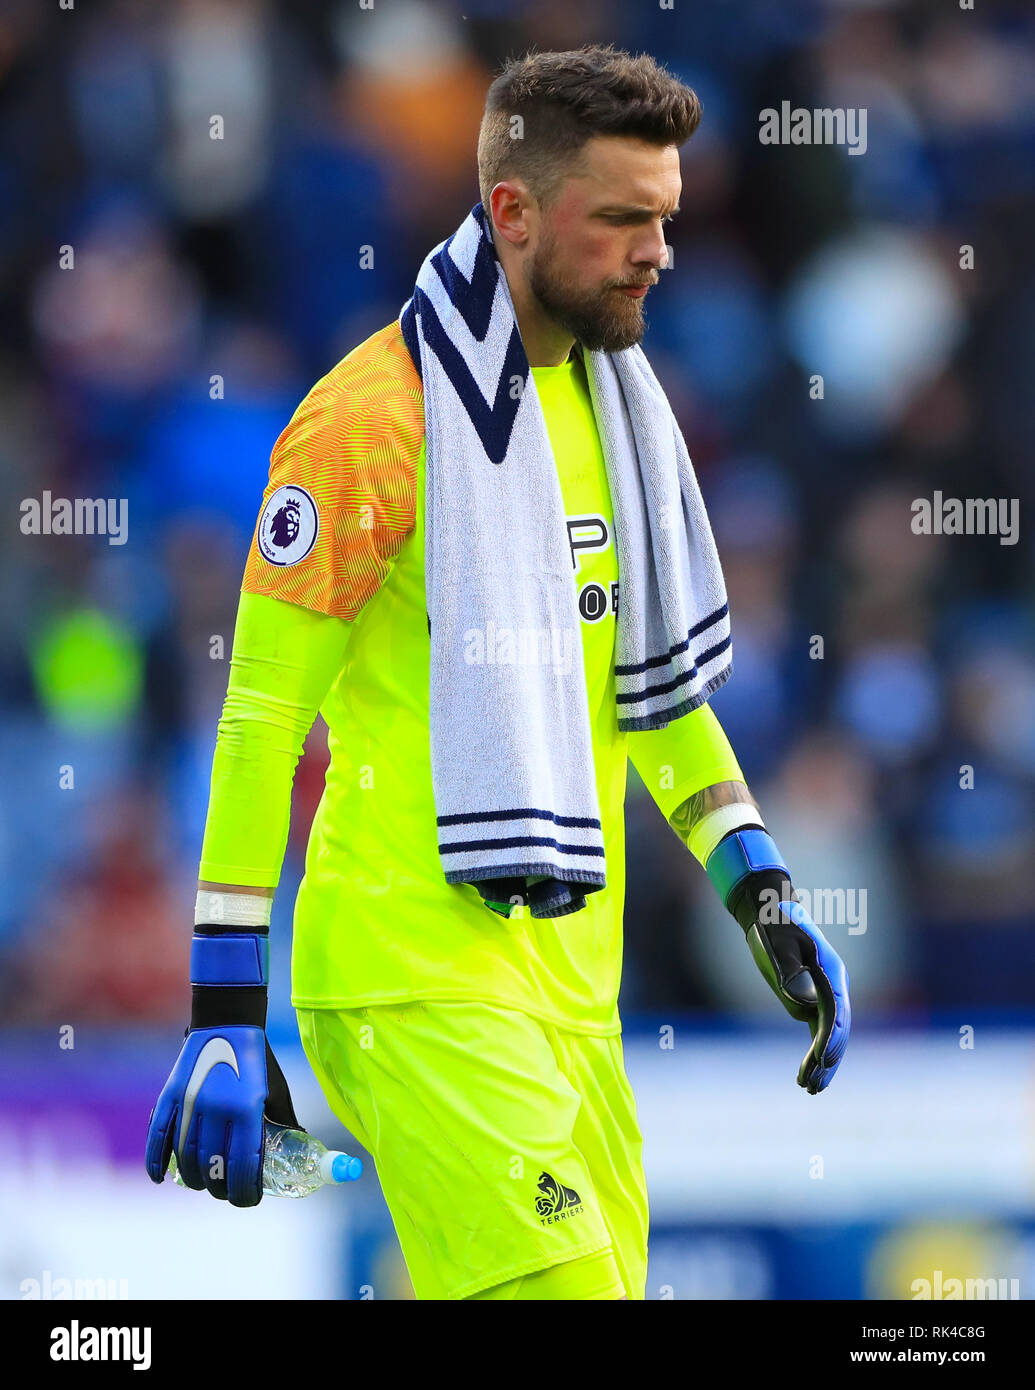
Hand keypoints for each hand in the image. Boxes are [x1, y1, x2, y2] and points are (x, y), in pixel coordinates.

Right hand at [145, 1025, 296, 1205]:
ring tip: (205, 1183)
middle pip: (213, 1166)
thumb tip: (297, 1146)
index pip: (243, 1164)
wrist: (228, 1021)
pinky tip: (160, 1177)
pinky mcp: (171, 1095)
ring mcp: (191, 1102)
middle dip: (221, 1188)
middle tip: (227, 1193)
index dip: (244, 1190)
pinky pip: (158, 1135)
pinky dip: (155, 1160)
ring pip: (186, 1156)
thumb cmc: (257, 1060)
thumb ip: (283, 1121)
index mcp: (247, 1108)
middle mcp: (217, 1108)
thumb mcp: (276, 1091)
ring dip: (194, 1178)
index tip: (247, 1199)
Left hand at [744, 897, 850, 1093]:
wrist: (770, 909)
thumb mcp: (776, 939)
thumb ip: (788, 966)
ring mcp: (825, 994)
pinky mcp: (812, 999)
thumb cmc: (773, 921)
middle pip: (838, 1029)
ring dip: (822, 1063)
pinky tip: (805, 1076)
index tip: (821, 1060)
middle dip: (827, 1058)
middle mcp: (833, 984)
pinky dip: (814, 1053)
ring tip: (810, 1090)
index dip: (830, 1038)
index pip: (836, 1011)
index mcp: (830, 970)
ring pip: (830, 1035)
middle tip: (813, 1085)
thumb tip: (801, 998)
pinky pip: (819, 1031)